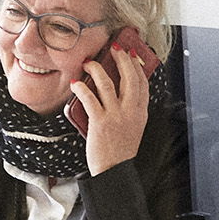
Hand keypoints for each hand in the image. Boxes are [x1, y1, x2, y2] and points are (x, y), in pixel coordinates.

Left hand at [69, 43, 149, 175]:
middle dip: (121, 58)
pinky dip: (81, 87)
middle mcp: (131, 111)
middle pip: (129, 76)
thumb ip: (130, 110)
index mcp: (141, 112)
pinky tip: (76, 82)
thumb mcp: (133, 128)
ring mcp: (116, 116)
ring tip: (89, 62)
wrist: (114, 171)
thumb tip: (117, 92)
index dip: (136, 65)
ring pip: (107, 83)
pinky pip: (90, 98)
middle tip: (114, 47)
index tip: (130, 54)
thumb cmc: (120, 150)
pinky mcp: (100, 122)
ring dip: (97, 68)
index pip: (142, 82)